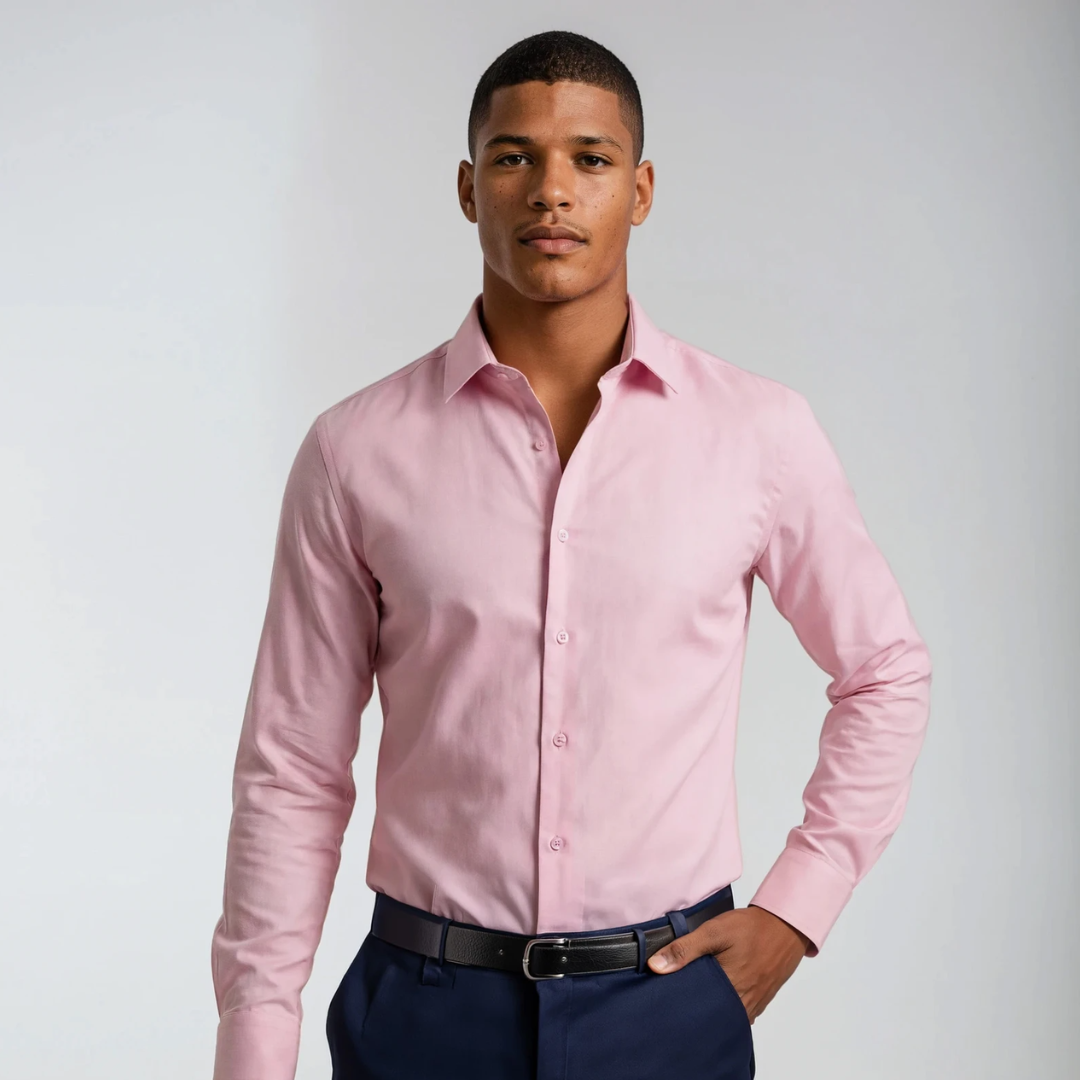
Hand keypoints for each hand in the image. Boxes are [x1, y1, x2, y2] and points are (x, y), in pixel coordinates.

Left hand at [646, 903, 810, 1023]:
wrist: (785, 926)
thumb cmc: (751, 928)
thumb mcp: (714, 932)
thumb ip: (685, 950)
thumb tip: (656, 966)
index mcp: (729, 991)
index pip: (696, 1008)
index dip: (680, 1002)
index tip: (667, 994)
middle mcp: (742, 1004)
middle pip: (711, 1014)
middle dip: (695, 1005)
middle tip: (680, 991)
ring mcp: (753, 1004)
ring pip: (725, 1014)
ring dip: (712, 1004)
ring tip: (697, 990)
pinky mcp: (759, 1000)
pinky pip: (738, 1010)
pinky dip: (726, 1003)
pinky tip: (718, 989)